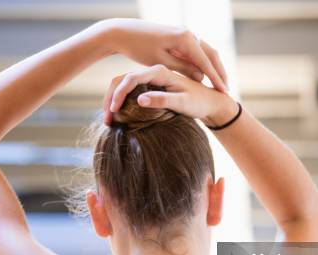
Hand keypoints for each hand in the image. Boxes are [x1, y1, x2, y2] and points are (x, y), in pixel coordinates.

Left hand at [100, 18, 227, 91]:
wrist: (124, 32)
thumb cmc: (139, 48)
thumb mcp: (161, 62)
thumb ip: (182, 68)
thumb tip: (200, 76)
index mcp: (185, 39)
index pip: (205, 62)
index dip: (215, 79)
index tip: (224, 92)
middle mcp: (189, 34)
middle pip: (211, 55)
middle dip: (220, 73)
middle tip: (227, 90)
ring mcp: (185, 34)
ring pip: (206, 52)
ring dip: (214, 68)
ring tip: (221, 84)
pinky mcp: (179, 36)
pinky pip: (198, 51)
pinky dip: (204, 63)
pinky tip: (206, 74)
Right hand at [102, 64, 236, 125]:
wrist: (211, 102)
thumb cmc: (199, 103)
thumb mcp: (182, 103)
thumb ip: (162, 100)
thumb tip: (140, 100)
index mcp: (160, 72)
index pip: (131, 78)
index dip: (120, 94)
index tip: (113, 110)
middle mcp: (154, 71)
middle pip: (123, 80)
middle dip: (111, 98)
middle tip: (106, 119)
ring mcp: (152, 78)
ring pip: (125, 85)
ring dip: (114, 100)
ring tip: (109, 120)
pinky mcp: (152, 86)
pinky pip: (131, 90)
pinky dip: (121, 101)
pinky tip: (118, 115)